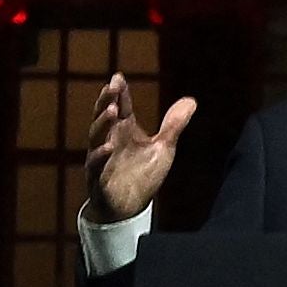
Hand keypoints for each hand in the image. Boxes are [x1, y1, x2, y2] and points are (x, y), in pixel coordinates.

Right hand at [83, 65, 188, 223]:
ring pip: (96, 137)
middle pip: (103, 117)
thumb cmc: (142, 175)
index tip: (118, 77)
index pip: (120, 106)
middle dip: (106, 101)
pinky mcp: (98, 179)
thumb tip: (191, 100)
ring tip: (112, 110)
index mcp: (123, 130)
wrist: (130, 209)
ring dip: (102, 123)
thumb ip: (173, 125)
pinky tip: (108, 147)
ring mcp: (101, 159)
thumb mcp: (163, 148)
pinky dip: (99, 155)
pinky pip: (95, 166)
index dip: (118, 92)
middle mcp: (109, 140)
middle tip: (111, 87)